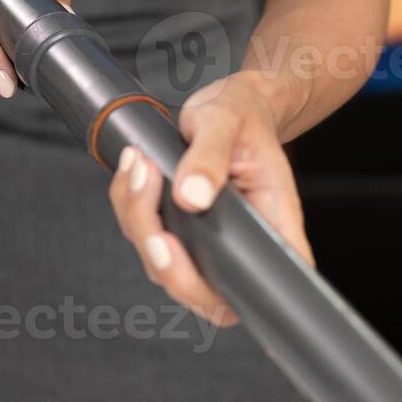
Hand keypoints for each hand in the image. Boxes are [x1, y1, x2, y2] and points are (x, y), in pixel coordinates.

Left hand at [108, 77, 313, 327]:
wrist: (231, 107)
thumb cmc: (242, 117)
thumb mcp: (227, 122)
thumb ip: (210, 158)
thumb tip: (191, 197)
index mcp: (273, 226)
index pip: (263, 285)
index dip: (225, 295)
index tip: (181, 248)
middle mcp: (242, 246)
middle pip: (200, 292)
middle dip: (161, 255)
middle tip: (147, 195)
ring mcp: (207, 247)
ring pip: (162, 267)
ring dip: (138, 218)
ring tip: (140, 163)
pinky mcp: (181, 237)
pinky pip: (143, 239)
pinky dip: (129, 206)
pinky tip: (134, 170)